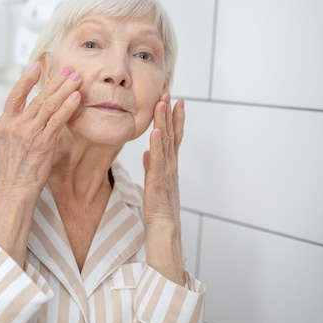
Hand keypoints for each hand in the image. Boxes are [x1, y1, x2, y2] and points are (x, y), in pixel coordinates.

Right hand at [0, 63, 81, 196]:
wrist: (14, 193)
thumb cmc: (14, 173)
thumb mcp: (9, 146)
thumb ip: (19, 129)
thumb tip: (33, 116)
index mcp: (4, 125)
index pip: (14, 95)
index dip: (25, 79)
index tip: (36, 66)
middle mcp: (15, 126)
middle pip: (37, 97)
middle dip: (55, 81)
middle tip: (68, 69)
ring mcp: (28, 134)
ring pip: (48, 105)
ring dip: (65, 89)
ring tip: (77, 78)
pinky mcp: (42, 144)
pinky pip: (57, 121)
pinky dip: (67, 107)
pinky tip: (76, 97)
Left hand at [142, 93, 185, 284]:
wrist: (164, 231)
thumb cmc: (160, 210)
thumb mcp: (155, 183)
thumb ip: (153, 166)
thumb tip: (148, 152)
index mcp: (169, 166)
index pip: (173, 138)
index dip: (174, 118)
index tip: (174, 99)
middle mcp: (171, 167)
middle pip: (172, 135)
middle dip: (171, 113)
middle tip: (170, 91)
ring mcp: (167, 174)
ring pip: (167, 144)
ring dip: (165, 122)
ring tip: (164, 102)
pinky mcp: (159, 183)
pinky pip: (159, 161)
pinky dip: (158, 145)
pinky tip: (156, 131)